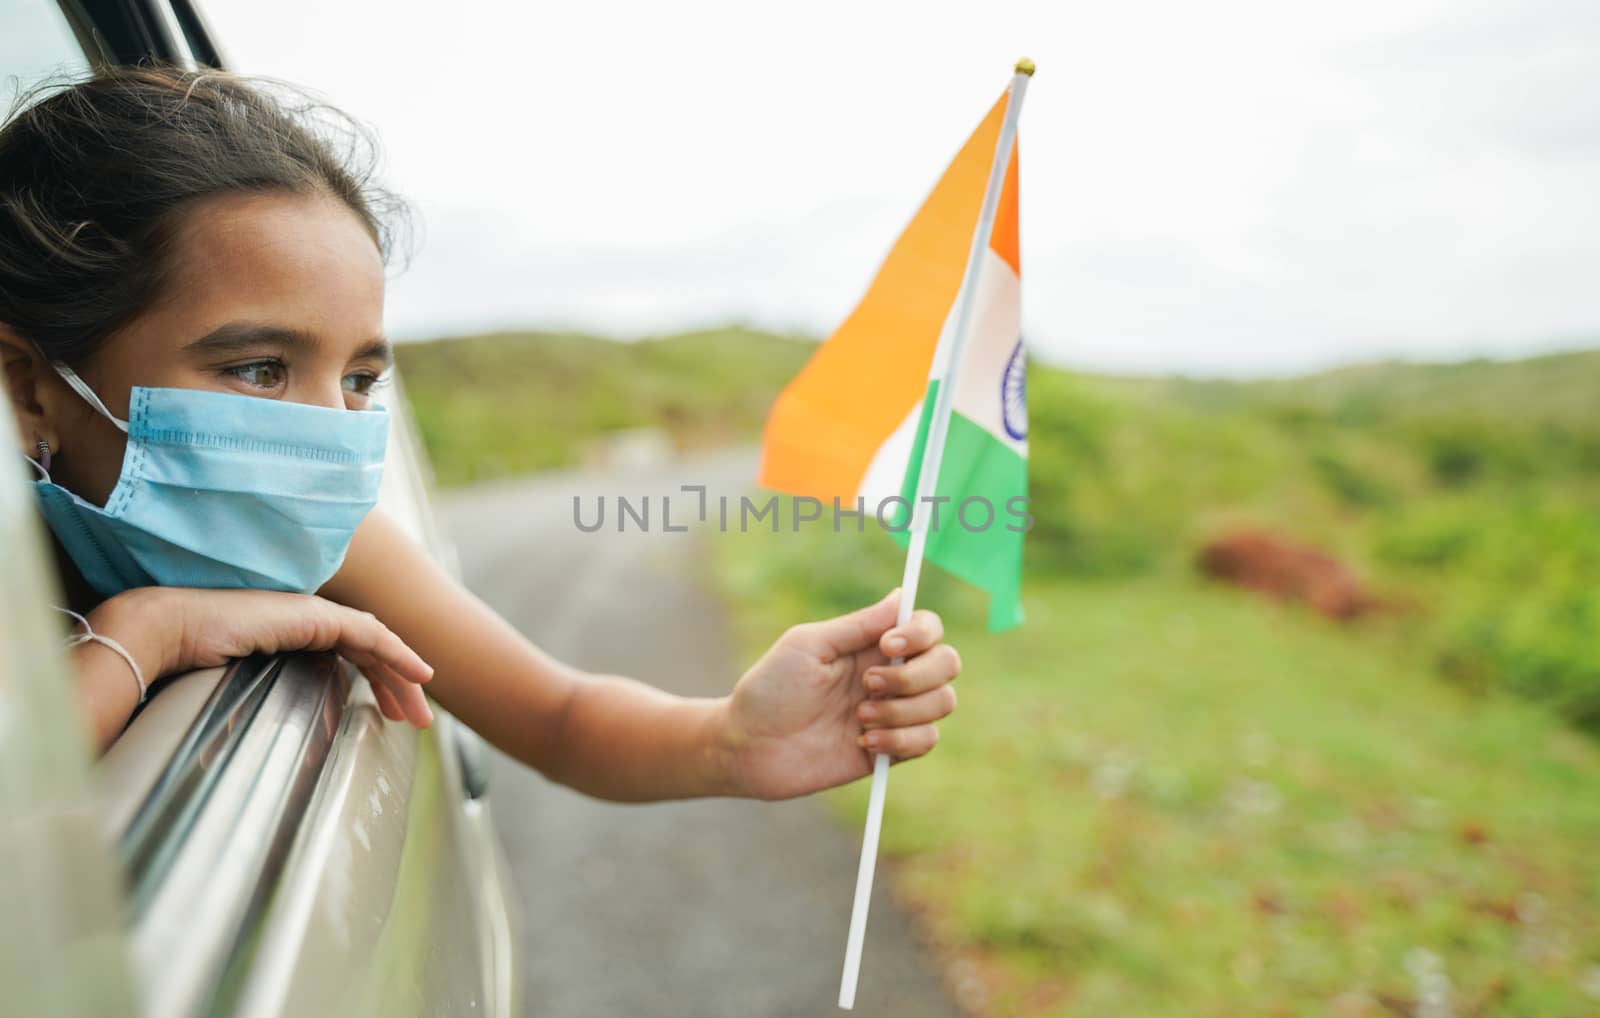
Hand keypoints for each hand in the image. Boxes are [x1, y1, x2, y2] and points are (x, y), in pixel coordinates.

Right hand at [92, 586, 434, 727]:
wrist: (166, 634)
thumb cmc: (186, 666)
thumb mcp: (237, 690)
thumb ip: (263, 704)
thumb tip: (265, 749)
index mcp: (290, 634)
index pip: (347, 655)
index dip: (374, 682)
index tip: (391, 715)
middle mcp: (306, 620)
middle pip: (368, 652)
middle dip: (396, 686)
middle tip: (418, 722)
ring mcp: (312, 614)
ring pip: (375, 645)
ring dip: (403, 678)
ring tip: (420, 715)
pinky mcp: (314, 616)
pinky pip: (370, 636)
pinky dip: (398, 654)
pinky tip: (418, 675)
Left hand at [719, 588, 960, 800]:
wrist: (748, 747)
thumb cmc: (770, 689)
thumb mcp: (808, 645)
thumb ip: (858, 624)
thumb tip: (902, 594)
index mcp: (872, 644)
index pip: (927, 627)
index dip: (920, 634)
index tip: (888, 646)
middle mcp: (891, 675)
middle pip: (948, 662)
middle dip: (916, 676)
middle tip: (866, 686)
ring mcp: (893, 712)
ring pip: (943, 702)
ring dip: (903, 711)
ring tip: (859, 718)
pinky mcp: (891, 749)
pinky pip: (927, 740)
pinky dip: (899, 740)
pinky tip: (862, 743)